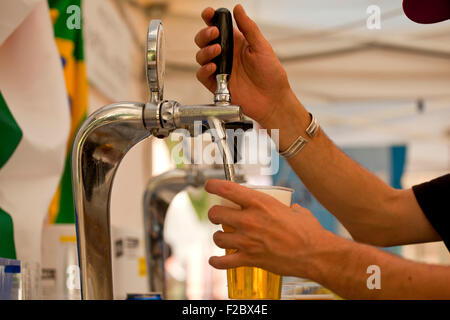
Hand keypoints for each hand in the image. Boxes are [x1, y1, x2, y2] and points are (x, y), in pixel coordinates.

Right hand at [195, 5, 291, 125]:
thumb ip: (248, 27)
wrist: (272, 100)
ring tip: (217, 51)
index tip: (209, 13)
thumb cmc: (271, 75)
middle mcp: (226, 55)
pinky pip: (201, 75)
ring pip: (201, 56)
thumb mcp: (262, 47)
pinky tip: (212, 67)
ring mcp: (220, 70)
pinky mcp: (216, 85)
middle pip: (204, 40)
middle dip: (205, 34)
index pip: (218, 27)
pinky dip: (203, 70)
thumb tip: (238, 8)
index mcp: (236, 43)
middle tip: (214, 34)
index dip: (210, 18)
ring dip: (205, 51)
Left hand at [205, 179, 333, 277]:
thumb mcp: (295, 211)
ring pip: (217, 237)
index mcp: (260, 203)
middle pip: (216, 213)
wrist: (315, 254)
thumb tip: (289, 210)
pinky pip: (224, 262)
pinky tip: (214, 260)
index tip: (209, 186)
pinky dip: (217, 262)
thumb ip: (286, 208)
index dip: (213, 186)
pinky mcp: (250, 259)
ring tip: (223, 237)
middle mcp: (249, 220)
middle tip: (218, 216)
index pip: (227, 189)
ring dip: (218, 237)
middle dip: (214, 214)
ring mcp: (247, 241)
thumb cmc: (308, 231)